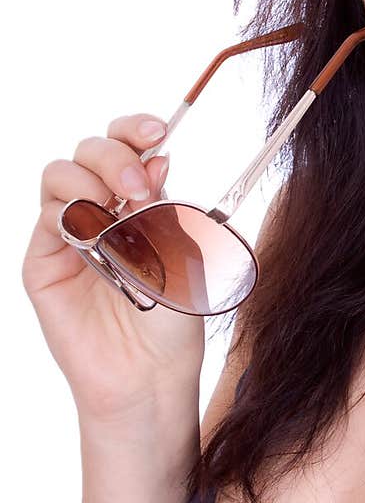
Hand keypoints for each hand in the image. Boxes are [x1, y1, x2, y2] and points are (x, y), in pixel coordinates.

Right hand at [22, 114, 204, 421]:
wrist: (150, 374)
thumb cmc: (174, 318)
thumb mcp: (182, 252)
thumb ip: (165, 204)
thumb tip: (157, 156)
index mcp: (140, 201)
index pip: (128, 145)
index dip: (136, 129)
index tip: (157, 130)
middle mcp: (102, 211)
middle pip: (90, 150)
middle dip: (114, 155)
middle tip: (139, 186)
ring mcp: (69, 234)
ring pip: (59, 174)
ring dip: (88, 180)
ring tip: (115, 211)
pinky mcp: (44, 262)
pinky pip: (46, 218)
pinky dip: (70, 215)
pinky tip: (94, 236)